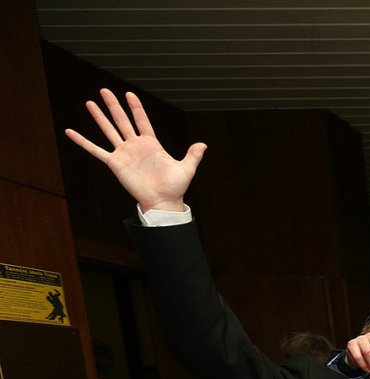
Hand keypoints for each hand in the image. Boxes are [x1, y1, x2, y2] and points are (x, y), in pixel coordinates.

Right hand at [65, 89, 202, 211]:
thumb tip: (203, 145)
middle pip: (122, 121)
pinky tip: (70, 132)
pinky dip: (83, 142)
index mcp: (151, 144)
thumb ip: (193, 156)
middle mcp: (135, 146)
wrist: (163, 201)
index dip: (136, 108)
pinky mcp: (114, 163)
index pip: (142, 121)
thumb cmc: (174, 187)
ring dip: (99, 117)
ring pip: (109, 131)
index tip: (129, 94)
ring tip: (90, 103)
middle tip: (105, 90)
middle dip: (114, 106)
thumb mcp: (186, 169)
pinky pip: (96, 150)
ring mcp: (124, 153)